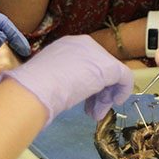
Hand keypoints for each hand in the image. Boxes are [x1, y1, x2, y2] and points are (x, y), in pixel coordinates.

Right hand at [0, 34, 134, 124]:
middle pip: (100, 68)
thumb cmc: (33, 89)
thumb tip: (68, 90)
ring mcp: (96, 54)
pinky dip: (123, 91)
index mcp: (67, 45)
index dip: (87, 83)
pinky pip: (124, 76)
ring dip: (105, 97)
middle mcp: (83, 44)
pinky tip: (115, 103)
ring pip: (111, 75)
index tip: (83, 101)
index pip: (86, 63)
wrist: (34, 90)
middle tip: (92, 111)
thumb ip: (61, 78)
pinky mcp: (108, 66)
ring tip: (95, 115)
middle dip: (98, 92)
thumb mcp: (48, 78)